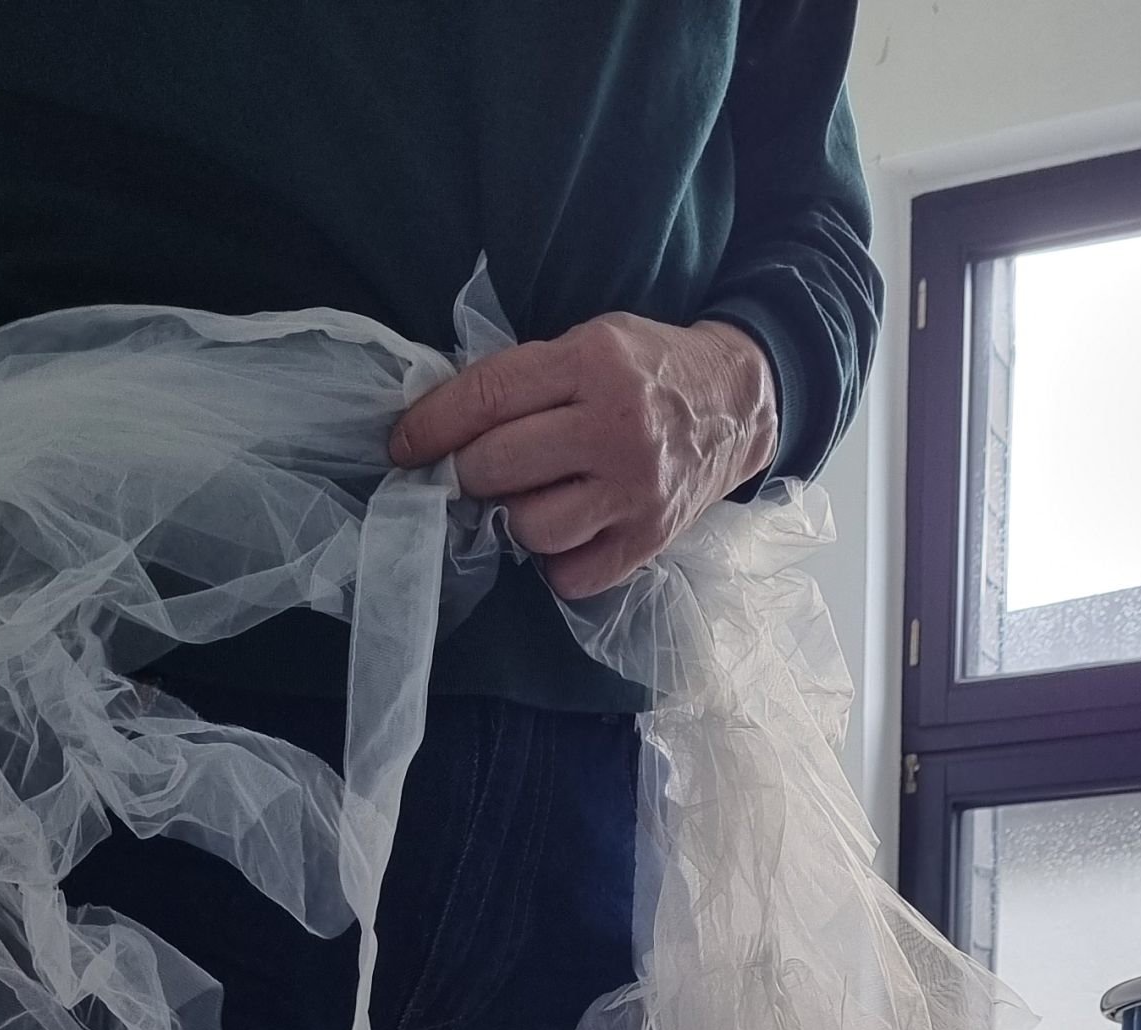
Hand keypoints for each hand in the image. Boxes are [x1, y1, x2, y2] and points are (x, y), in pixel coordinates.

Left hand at [388, 313, 776, 598]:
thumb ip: (526, 380)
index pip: (489, 397)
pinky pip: (570, 575)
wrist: (738, 404)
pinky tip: (567, 529)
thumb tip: (447, 428)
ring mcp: (634, 491)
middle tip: (470, 473)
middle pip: (498, 468)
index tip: (402, 447)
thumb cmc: (648, 371)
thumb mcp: (591, 343)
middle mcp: (614, 429)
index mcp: (593, 364)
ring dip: (514, 517)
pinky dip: (555, 561)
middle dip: (466, 474)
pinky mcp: (649, 540)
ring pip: (530, 528)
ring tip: (532, 495)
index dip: (432, 426)